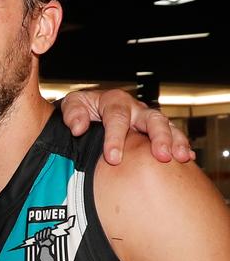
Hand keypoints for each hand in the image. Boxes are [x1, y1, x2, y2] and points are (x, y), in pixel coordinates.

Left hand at [60, 90, 193, 165]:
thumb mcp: (73, 106)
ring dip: (175, 141)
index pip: (117, 118)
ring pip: (166, 127)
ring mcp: (146, 120)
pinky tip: (188, 159)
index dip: (116, 138)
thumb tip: (77, 128)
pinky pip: (171, 136)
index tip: (113, 158)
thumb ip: (73, 113)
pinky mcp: (154, 131)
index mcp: (114, 101)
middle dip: (158, 137)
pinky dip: (181, 146)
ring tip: (180, 157)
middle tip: (161, 155)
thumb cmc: (81, 111)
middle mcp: (135, 109)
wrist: (87, 114)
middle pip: (151, 119)